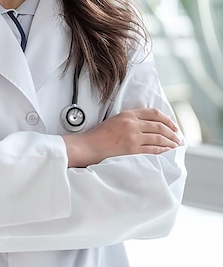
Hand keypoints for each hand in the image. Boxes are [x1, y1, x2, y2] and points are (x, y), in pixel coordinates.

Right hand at [62, 108, 180, 167]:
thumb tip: (146, 126)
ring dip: (170, 142)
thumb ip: (129, 120)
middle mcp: (132, 123)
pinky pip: (152, 149)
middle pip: (159, 126)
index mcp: (128, 114)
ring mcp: (132, 136)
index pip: (153, 113)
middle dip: (172, 132)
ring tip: (176, 146)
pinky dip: (163, 151)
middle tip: (178, 137)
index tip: (173, 125)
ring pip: (158, 138)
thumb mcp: (114, 120)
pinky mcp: (132, 149)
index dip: (167, 119)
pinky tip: (167, 153)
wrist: (88, 146)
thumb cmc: (98, 135)